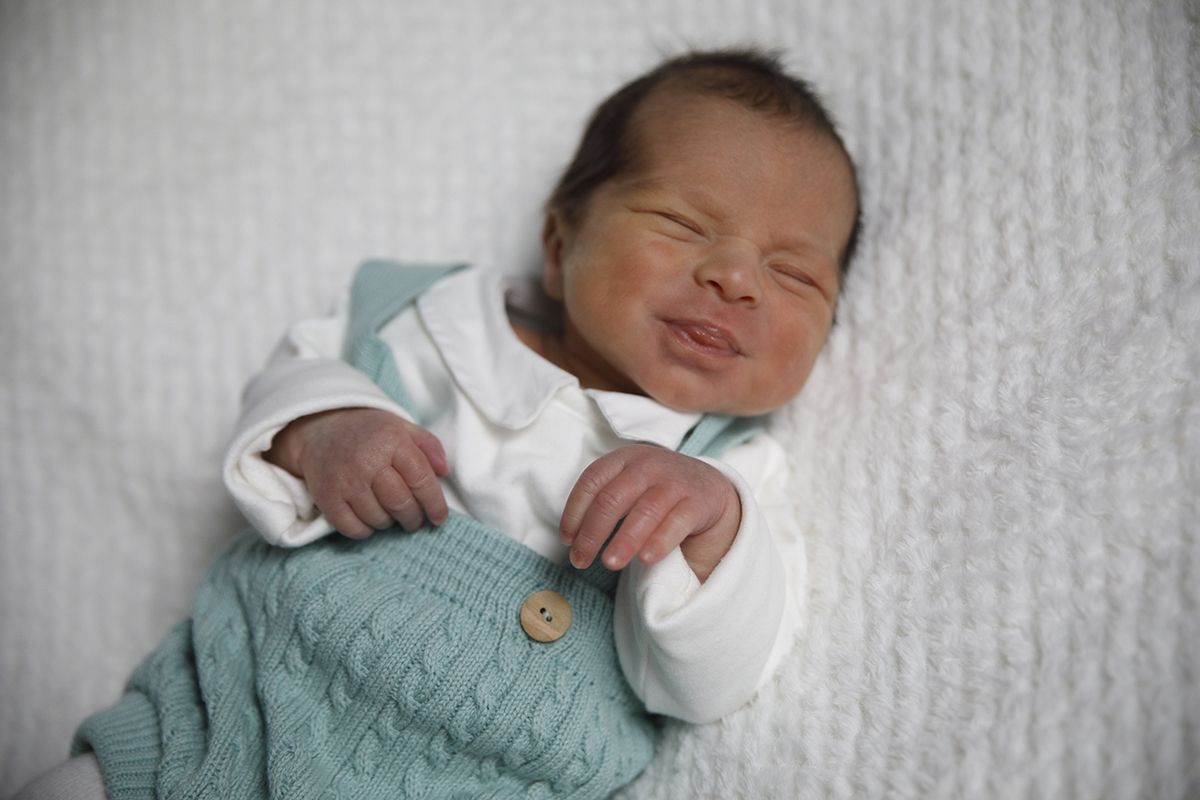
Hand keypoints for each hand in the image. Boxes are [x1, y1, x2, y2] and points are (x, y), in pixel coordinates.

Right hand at [265, 407, 449, 537]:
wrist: (319, 427)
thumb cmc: (370, 432)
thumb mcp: (402, 427)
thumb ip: (429, 446)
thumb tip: (444, 471)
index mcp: (392, 441)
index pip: (421, 479)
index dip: (435, 504)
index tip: (439, 518)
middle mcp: (368, 461)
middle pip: (402, 504)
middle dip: (414, 518)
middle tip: (414, 519)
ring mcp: (346, 481)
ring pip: (379, 519)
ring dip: (390, 522)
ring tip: (390, 513)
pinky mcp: (327, 497)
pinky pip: (354, 529)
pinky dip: (367, 530)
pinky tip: (370, 519)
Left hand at [558, 445, 740, 582]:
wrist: (706, 485)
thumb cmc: (654, 489)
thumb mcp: (627, 484)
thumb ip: (602, 503)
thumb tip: (572, 540)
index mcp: (623, 459)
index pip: (591, 482)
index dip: (574, 512)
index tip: (567, 540)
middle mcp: (647, 466)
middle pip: (612, 499)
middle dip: (592, 533)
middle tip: (581, 561)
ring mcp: (673, 482)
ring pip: (644, 511)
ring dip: (624, 540)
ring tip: (609, 563)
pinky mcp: (696, 503)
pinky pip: (676, 523)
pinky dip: (659, 542)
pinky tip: (646, 559)